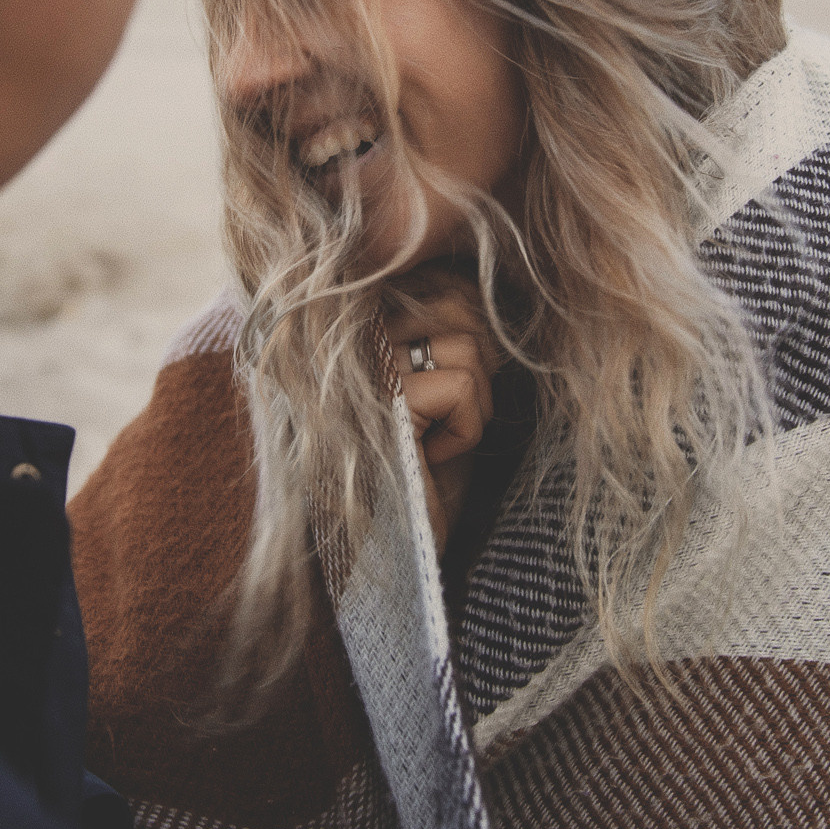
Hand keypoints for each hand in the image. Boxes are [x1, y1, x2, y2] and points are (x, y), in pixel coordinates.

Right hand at [380, 268, 499, 553]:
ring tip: (432, 440)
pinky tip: (428, 458)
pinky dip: (466, 430)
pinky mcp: (378, 401)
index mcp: (356, 319)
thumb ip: (450, 323)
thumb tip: (483, 283)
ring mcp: (357, 364)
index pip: (441, 279)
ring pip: (468, 343)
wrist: (403, 549)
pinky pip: (463, 387)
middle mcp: (345, 332)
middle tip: (444, 418)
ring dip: (473, 404)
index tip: (450, 387)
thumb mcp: (443, 380)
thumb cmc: (426, 466)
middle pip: (458, 301)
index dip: (471, 327)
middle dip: (476, 367)